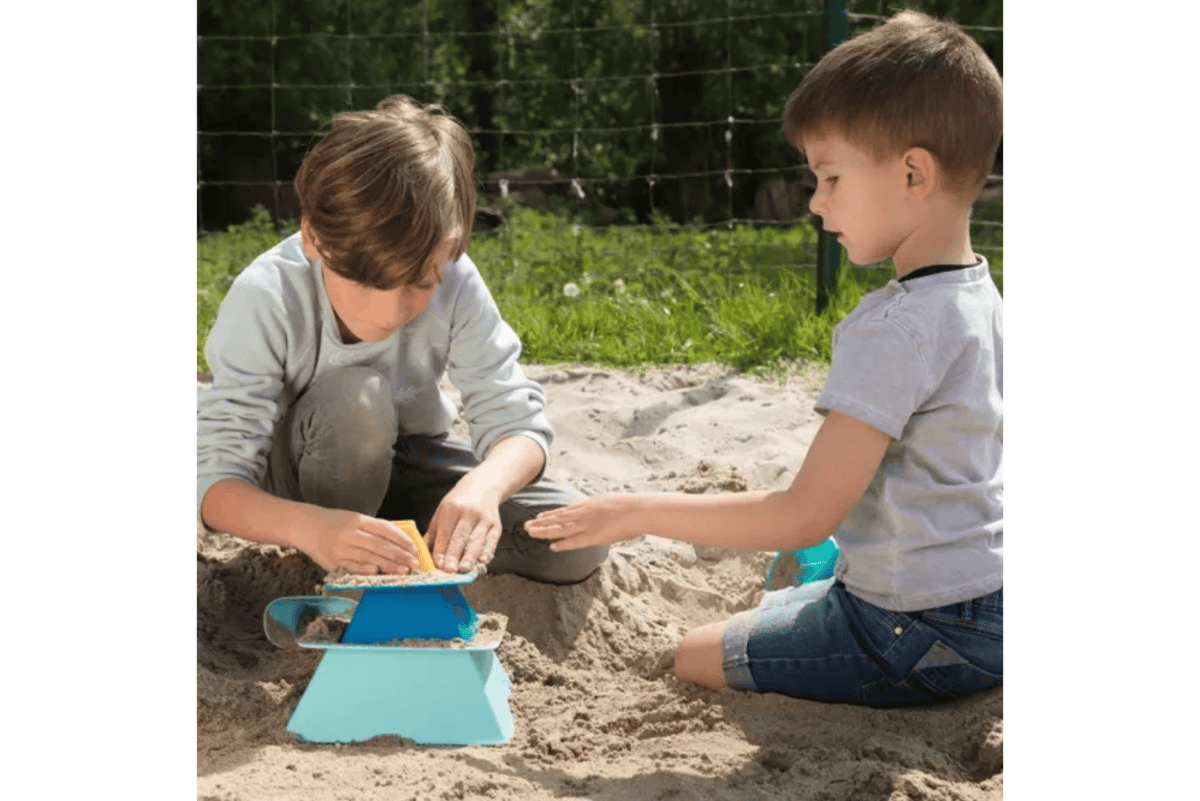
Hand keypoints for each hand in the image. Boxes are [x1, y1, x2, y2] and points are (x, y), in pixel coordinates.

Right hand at [297, 508, 420, 574]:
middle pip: (380, 545)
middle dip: (400, 555)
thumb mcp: (355, 519)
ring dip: (388, 566)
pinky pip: (353, 566)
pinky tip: (378, 573)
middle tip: (415, 563)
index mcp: (358, 520)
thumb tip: (399, 543)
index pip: (385, 529)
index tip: (415, 549)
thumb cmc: (335, 523)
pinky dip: (366, 570)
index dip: (402, 540)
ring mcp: (341, 547)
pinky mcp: (333, 560)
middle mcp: (350, 533)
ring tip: (403, 571)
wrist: (305, 526)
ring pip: (369, 557)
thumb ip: (375, 530)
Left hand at [426, 476, 502, 572]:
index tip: (437, 565)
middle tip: (449, 570)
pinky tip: (484, 560)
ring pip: (476, 540)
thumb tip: (421, 554)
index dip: (440, 550)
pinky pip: (492, 540)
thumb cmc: (458, 503)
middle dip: (454, 555)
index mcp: (451, 510)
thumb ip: (432, 534)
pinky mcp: (496, 525)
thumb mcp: (442, 512)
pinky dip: (488, 551)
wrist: (482, 486)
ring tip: (464, 569)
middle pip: (460, 537)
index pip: (444, 534)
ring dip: (470, 557)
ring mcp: (483, 519)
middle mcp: (468, 513)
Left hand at [523, 494, 638, 550]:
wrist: (640, 510)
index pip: (565, 511)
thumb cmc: (630, 507)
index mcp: (589, 505)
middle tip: (526, 526)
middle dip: (542, 523)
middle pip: (558, 519)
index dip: (550, 515)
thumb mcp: (610, 503)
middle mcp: (584, 514)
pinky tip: (552, 546)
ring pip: (561, 528)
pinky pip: (576, 541)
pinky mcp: (595, 536)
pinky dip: (563, 544)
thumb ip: (600, 508)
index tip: (538, 517)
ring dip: (545, 531)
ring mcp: (589, 524)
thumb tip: (597, 509)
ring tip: (530, 533)